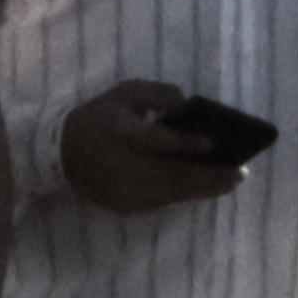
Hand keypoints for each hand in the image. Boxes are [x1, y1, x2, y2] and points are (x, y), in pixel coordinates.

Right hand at [61, 81, 255, 218]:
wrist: (59, 154)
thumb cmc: (99, 118)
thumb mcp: (124, 93)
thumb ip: (157, 93)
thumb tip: (186, 104)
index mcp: (122, 134)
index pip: (157, 142)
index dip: (186, 144)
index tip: (212, 145)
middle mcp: (124, 166)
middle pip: (172, 174)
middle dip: (209, 175)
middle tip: (238, 173)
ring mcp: (123, 190)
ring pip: (170, 193)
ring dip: (203, 190)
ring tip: (228, 184)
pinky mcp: (124, 205)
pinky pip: (160, 202)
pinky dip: (183, 196)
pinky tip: (203, 190)